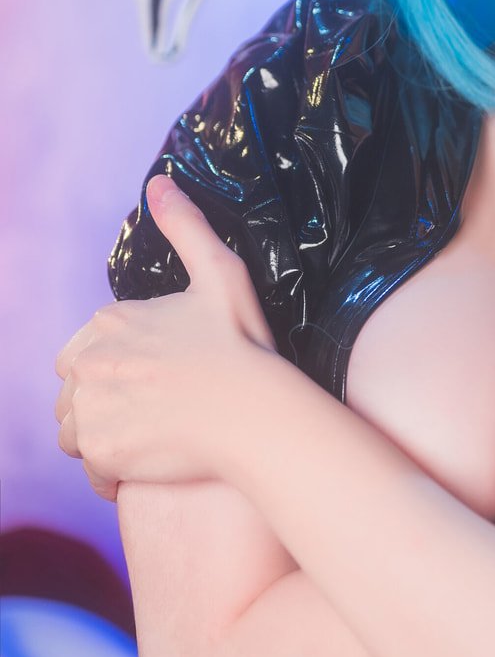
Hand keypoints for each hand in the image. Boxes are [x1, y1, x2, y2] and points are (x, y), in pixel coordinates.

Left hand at [54, 175, 278, 499]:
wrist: (255, 411)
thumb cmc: (243, 345)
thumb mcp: (221, 275)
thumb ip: (186, 228)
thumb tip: (160, 182)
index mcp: (110, 321)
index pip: (86, 355)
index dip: (119, 372)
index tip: (159, 383)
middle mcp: (89, 361)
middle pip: (76, 394)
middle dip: (105, 405)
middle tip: (156, 415)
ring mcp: (92, 407)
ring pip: (78, 432)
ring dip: (106, 438)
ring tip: (151, 441)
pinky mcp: (101, 449)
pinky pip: (92, 470)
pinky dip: (114, 474)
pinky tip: (149, 465)